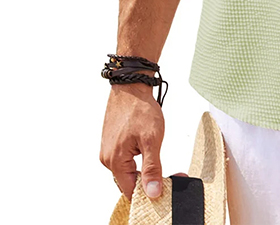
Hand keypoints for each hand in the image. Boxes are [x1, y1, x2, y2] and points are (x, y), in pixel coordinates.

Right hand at [100, 82, 166, 201]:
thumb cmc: (140, 108)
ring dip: (144, 169)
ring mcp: (108, 150)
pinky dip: (138, 159)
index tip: (168, 186)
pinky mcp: (112, 143)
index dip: (150, 192)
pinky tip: (148, 149)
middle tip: (171, 174)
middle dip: (150, 180)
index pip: (131, 191)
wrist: (131, 86)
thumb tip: (152, 193)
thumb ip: (152, 169)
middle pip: (129, 182)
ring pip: (128, 171)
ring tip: (159, 156)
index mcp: (115, 161)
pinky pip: (125, 160)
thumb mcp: (152, 139)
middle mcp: (107, 159)